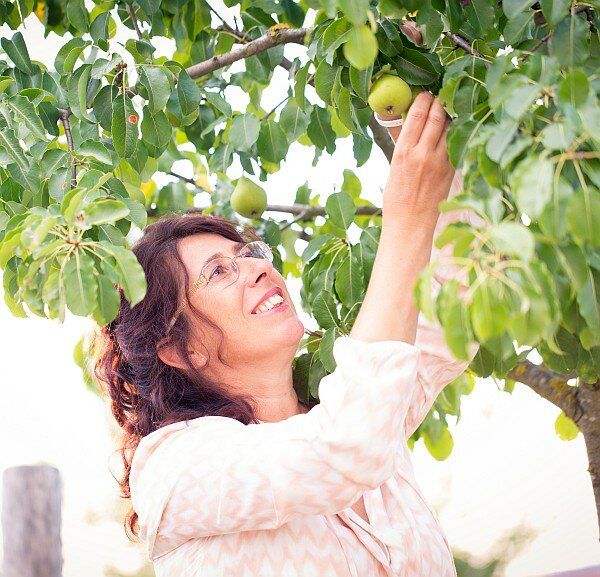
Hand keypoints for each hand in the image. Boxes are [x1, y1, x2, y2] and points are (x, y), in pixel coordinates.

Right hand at [380, 92, 454, 225]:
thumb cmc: (397, 198)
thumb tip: (407, 121)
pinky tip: (455, 128)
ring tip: (449, 109)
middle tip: (440, 95)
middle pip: (437, 116)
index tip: (425, 93)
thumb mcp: (393, 167)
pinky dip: (456, 132)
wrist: (410, 224)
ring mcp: (440, 162)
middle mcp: (423, 155)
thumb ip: (403, 143)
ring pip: (451, 127)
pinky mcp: (451, 170)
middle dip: (440, 102)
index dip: (424, 99)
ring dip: (450, 115)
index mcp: (404, 152)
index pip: (418, 115)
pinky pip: (456, 143)